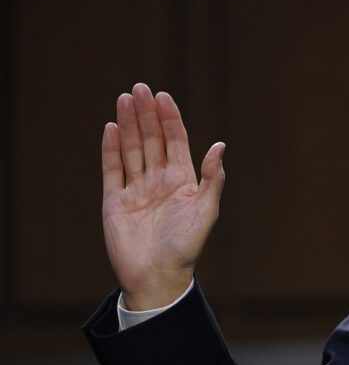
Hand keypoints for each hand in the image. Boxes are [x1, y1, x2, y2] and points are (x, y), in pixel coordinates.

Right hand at [101, 83, 225, 310]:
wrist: (158, 276)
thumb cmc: (187, 246)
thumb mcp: (206, 210)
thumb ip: (213, 178)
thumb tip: (220, 145)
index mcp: (182, 180)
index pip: (175, 141)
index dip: (170, 118)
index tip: (163, 96)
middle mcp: (159, 180)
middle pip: (151, 139)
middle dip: (146, 114)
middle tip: (140, 88)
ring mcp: (136, 189)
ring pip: (132, 149)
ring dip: (129, 124)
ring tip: (125, 99)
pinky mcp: (115, 201)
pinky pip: (112, 170)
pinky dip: (111, 149)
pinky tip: (112, 128)